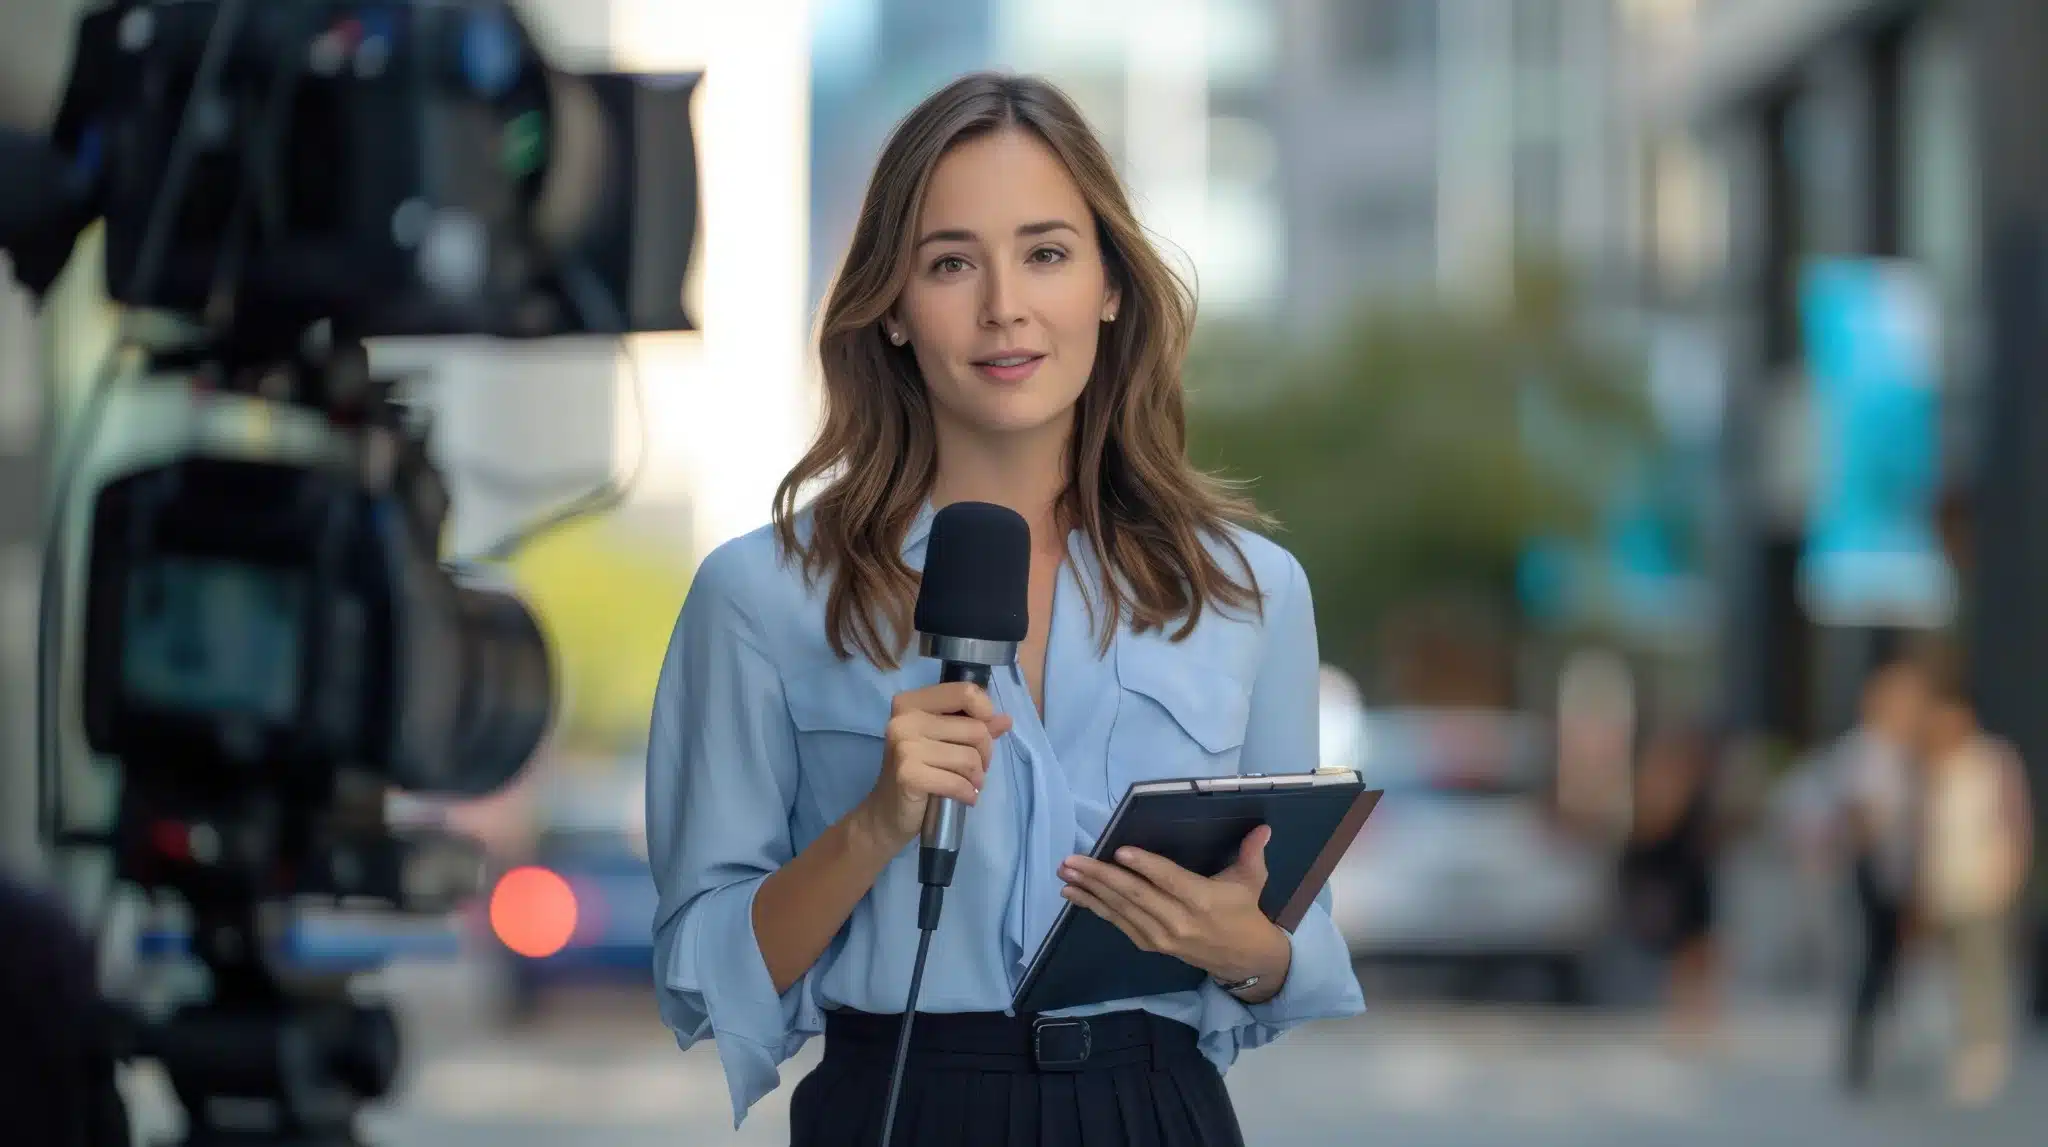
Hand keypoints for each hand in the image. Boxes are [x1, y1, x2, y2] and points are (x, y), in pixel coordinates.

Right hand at [850, 682, 1012, 850]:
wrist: (887, 812)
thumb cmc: (918, 772)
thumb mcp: (944, 743)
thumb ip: (973, 727)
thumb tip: (1006, 720)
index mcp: (911, 702)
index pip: (965, 692)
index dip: (985, 712)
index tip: (982, 733)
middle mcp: (905, 719)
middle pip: (975, 729)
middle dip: (984, 754)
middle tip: (974, 769)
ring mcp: (905, 746)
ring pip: (970, 758)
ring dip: (977, 777)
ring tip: (968, 784)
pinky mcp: (909, 774)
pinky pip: (958, 782)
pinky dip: (967, 793)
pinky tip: (963, 797)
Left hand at [1058, 825, 1291, 990]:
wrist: (1243, 959)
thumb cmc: (1244, 912)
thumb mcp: (1252, 880)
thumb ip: (1251, 852)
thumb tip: (1262, 826)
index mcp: (1203, 901)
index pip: (1169, 881)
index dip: (1146, 867)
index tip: (1120, 852)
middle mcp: (1178, 921)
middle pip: (1135, 896)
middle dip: (1100, 877)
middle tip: (1072, 861)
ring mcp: (1161, 936)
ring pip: (1120, 910)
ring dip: (1090, 891)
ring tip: (1066, 874)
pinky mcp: (1150, 945)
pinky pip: (1118, 924)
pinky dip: (1094, 908)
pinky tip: (1074, 894)